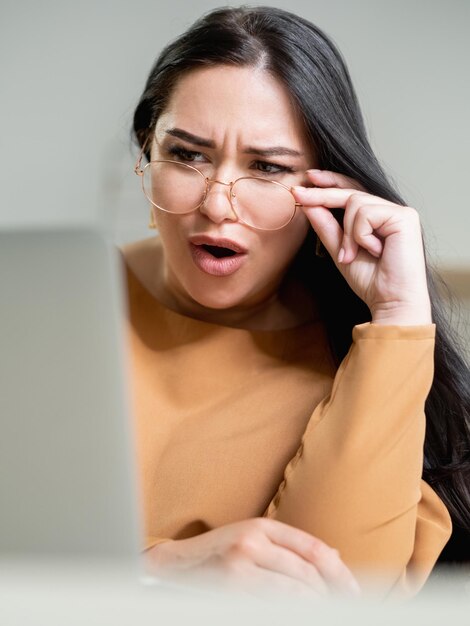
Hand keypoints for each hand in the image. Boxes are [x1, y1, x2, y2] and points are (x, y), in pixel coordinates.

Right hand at [144, 518, 360, 598]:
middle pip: (307, 572)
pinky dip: (293, 611)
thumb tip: (334, 557)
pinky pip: (274, 606)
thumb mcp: (255, 538)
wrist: (177, 566)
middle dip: (330, 592)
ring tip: (324, 610)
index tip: (353, 589)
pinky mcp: (231, 590)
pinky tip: (301, 612)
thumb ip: (290, 546)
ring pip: (294, 593)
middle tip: (343, 605)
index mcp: (260, 526)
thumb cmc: (221, 551)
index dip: (338, 571)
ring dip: (315, 605)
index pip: (312, 548)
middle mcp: (251, 543)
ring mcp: (240, 568)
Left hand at [293, 170, 431, 325]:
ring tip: (352, 255)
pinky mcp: (405, 217)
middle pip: (351, 191)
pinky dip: (360, 236)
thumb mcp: (340, 250)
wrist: (391, 301)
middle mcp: (390, 210)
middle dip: (322, 194)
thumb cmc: (371, 280)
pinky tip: (374, 251)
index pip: (352, 191)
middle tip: (298, 194)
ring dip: (347, 233)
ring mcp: (400, 211)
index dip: (330, 182)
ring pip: (355, 203)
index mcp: (377, 217)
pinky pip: (366, 214)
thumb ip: (326, 227)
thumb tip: (308, 203)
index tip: (308, 178)